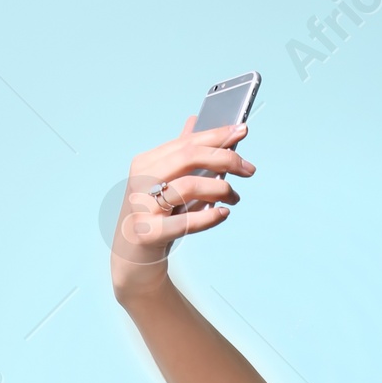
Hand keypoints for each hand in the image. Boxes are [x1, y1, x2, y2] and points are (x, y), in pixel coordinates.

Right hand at [110, 116, 253, 300]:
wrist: (132, 261)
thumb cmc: (154, 218)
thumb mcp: (163, 183)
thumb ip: (179, 154)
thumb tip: (195, 121)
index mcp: (145, 163)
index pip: (186, 142)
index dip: (217, 135)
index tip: (243, 130)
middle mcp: (141, 181)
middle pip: (188, 158)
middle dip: (224, 158)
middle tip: (249, 169)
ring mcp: (142, 207)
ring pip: (188, 186)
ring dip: (220, 189)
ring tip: (234, 197)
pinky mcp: (149, 233)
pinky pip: (185, 222)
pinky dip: (208, 217)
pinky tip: (223, 214)